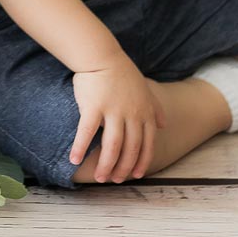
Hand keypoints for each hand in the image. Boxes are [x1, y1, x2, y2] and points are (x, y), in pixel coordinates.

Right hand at [71, 56, 165, 182]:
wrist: (102, 56)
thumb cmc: (122, 72)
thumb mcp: (145, 89)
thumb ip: (156, 108)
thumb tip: (164, 125)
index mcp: (145, 113)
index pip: (146, 144)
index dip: (141, 162)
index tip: (136, 176)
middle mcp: (132, 115)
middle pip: (130, 149)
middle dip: (124, 168)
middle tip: (115, 180)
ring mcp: (113, 112)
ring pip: (112, 146)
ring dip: (106, 165)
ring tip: (100, 178)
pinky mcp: (93, 108)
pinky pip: (87, 133)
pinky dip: (80, 147)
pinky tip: (74, 160)